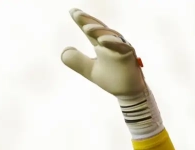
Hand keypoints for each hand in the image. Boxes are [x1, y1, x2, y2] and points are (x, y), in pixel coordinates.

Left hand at [61, 8, 163, 138]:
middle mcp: (112, 42)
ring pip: (110, 35)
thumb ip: (77, 61)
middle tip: (76, 14)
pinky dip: (112, 42)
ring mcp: (121, 47)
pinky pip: (121, 46)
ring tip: (86, 27)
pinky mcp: (129, 54)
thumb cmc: (111, 78)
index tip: (72, 11)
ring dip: (98, 30)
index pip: (91, 31)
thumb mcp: (89, 70)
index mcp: (102, 44)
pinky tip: (101, 41)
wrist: (127, 93)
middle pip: (99, 28)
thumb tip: (65, 51)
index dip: (82, 21)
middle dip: (88, 20)